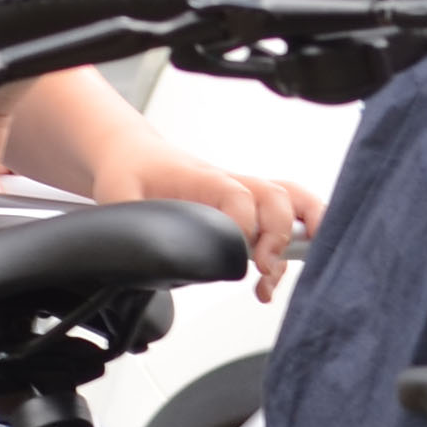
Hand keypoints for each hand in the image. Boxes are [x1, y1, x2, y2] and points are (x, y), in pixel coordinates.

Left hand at [78, 111, 321, 300]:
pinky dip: (306, 232)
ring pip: (292, 199)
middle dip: (280, 234)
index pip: (237, 196)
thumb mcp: (119, 197)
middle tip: (265, 270)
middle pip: (276, 195)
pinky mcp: (252, 205)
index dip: (243, 225)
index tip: (237, 255)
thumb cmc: (130, 173)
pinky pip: (291, 210)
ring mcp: (246, 192)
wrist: (134, 156)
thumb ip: (130, 224)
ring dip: (308, 229)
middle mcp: (232, 182)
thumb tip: (137, 258)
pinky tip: (291, 267)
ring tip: (307, 265)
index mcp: (201, 179)